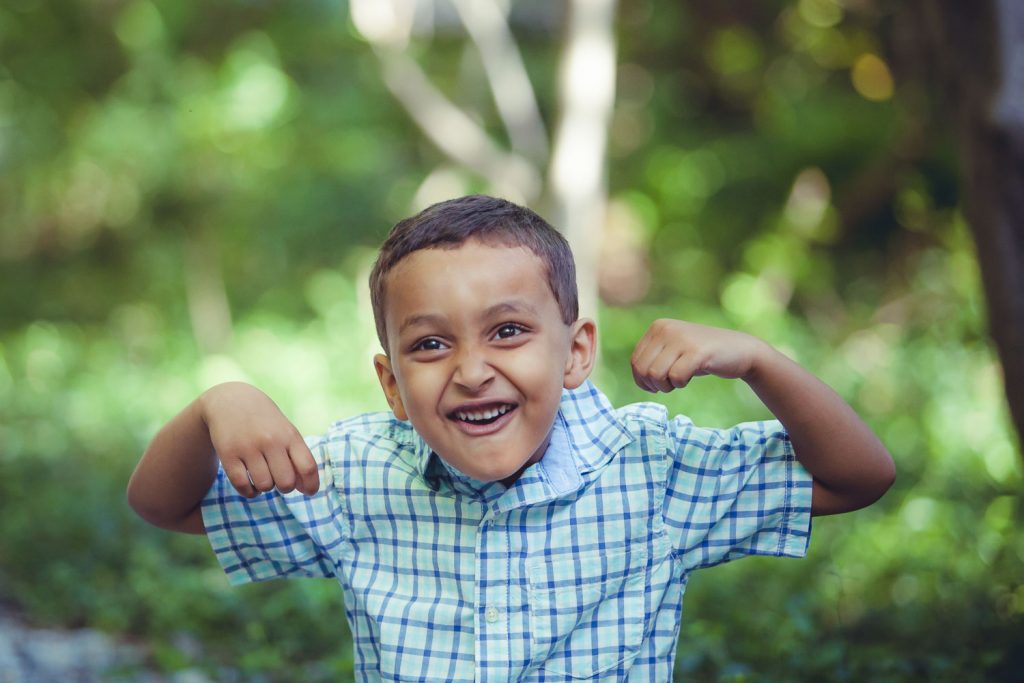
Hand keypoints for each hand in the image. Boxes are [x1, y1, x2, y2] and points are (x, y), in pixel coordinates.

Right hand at [199, 382, 318, 496]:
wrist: (230, 401)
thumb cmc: (265, 422)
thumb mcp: (285, 432)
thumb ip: (297, 457)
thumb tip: (308, 490)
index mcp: (289, 435)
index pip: (308, 467)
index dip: (312, 485)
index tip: (309, 492)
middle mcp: (271, 441)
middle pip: (286, 482)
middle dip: (285, 487)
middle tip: (279, 478)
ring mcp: (248, 447)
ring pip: (265, 486)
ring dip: (265, 487)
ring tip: (263, 476)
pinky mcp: (228, 454)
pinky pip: (243, 486)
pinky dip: (249, 491)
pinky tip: (250, 484)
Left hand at [630, 319, 766, 392]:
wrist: (741, 350)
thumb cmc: (702, 355)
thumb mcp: (673, 349)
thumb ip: (653, 357)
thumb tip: (637, 377)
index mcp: (658, 326)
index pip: (635, 361)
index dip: (642, 380)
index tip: (657, 385)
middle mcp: (666, 328)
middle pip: (643, 370)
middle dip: (653, 385)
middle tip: (669, 385)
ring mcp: (682, 338)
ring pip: (655, 375)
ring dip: (666, 386)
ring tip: (679, 381)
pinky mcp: (697, 351)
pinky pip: (676, 377)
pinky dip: (680, 384)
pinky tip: (690, 378)